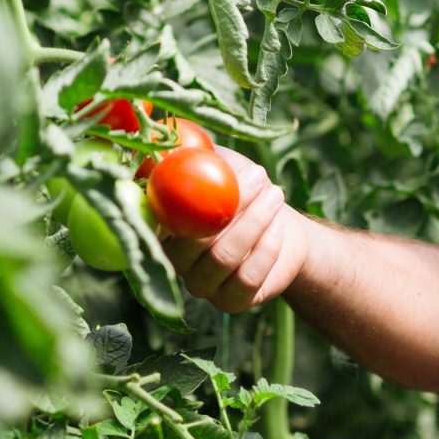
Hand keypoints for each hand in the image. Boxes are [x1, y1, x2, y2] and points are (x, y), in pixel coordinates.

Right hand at [158, 147, 311, 311]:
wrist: (281, 223)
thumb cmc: (241, 186)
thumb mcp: (217, 161)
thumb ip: (188, 152)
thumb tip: (164, 136)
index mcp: (160, 228)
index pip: (157, 220)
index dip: (180, 198)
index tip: (210, 170)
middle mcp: (173, 263)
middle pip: (192, 241)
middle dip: (231, 205)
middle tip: (260, 175)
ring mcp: (201, 286)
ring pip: (222, 259)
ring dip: (254, 222)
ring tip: (275, 193)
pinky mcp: (231, 302)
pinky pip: (246, 279)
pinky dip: (266, 249)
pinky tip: (279, 225)